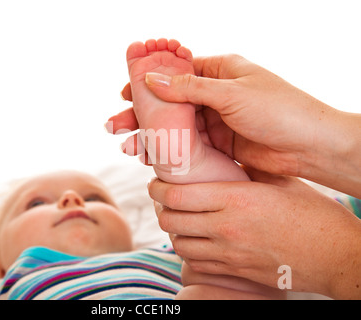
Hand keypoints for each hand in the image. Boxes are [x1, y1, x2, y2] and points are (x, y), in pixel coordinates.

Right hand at [109, 54, 360, 196]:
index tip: (125, 93)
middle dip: (142, 114)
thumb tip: (152, 79)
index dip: (148, 83)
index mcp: (219, 72)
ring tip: (128, 147)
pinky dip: (168, 150)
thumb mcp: (231, 93)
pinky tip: (150, 157)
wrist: (310, 146)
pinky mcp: (218, 143)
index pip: (175, 74)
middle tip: (116, 126)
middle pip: (169, 102)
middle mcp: (214, 94)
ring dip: (150, 135)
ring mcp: (215, 120)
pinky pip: (186, 144)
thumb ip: (189, 88)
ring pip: (174, 126)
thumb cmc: (279, 110)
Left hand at [148, 167, 360, 298]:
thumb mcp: (280, 182)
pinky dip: (188, 249)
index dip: (158, 187)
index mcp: (236, 199)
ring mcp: (228, 254)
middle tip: (164, 198)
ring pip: (179, 243)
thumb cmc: (315, 215)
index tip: (156, 182)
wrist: (337, 256)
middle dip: (160, 207)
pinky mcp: (234, 272)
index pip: (177, 194)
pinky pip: (196, 263)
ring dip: (173, 229)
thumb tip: (224, 158)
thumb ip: (248, 170)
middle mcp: (226, 228)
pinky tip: (196, 239)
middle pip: (170, 219)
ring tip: (179, 218)